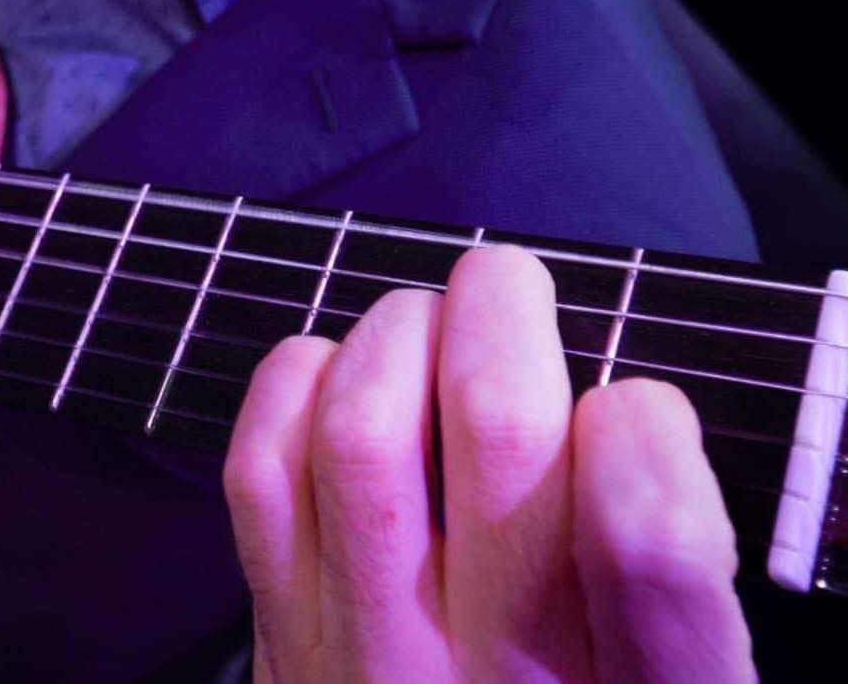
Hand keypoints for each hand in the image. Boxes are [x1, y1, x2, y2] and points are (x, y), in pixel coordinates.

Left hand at [223, 244, 756, 681]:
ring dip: (396, 331)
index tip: (634, 400)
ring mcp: (366, 657)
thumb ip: (663, 561)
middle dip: (499, 306)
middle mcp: (500, 679)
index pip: (651, 546)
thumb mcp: (658, 679)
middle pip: (497, 424)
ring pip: (363, 423)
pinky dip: (303, 384)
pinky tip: (340, 380)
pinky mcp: (279, 635)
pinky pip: (263, 465)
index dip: (643, 433)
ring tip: (425, 328)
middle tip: (507, 283)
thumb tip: (615, 402)